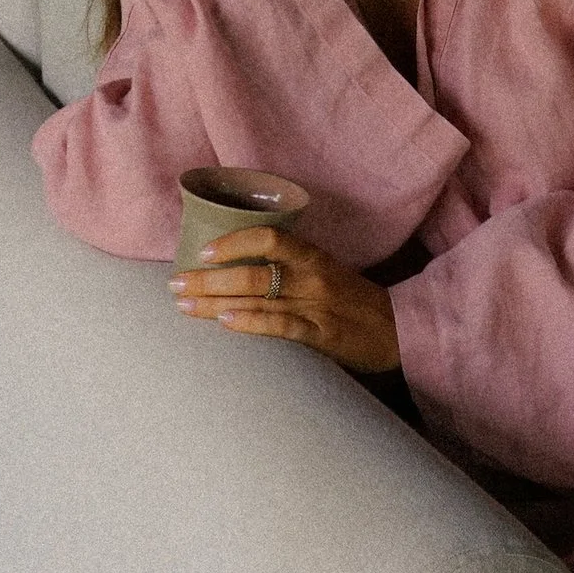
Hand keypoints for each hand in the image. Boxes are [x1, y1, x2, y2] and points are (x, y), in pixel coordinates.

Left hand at [169, 225, 400, 376]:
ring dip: (214, 303)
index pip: (269, 237)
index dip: (233, 242)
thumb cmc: (355, 301)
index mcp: (313, 256)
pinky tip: (225, 323)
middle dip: (207, 279)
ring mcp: (316, 306)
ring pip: (257, 299)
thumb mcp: (326, 273)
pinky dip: (251, 323)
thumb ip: (289, 268)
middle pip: (251, 272)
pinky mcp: (321, 335)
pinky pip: (281, 325)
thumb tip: (238, 268)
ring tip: (184, 306)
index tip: (203, 251)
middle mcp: (312, 276)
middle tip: (175, 284)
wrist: (398, 331)